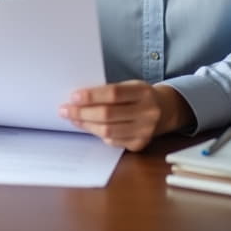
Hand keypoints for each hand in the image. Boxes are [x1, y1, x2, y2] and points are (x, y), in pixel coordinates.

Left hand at [59, 81, 192, 150]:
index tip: (73, 96)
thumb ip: (109, 91)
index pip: (113, 94)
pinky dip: (98, 133)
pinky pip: (113, 141)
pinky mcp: (140, 145)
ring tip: (72, 118)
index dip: (91, 96)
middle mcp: (147, 113)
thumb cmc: (139, 95)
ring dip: (86, 124)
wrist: (165, 110)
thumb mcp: (130, 86)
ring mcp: (145, 131)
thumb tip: (79, 98)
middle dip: (82, 112)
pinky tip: (87, 126)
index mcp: (143, 92)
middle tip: (65, 110)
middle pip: (108, 115)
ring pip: (108, 131)